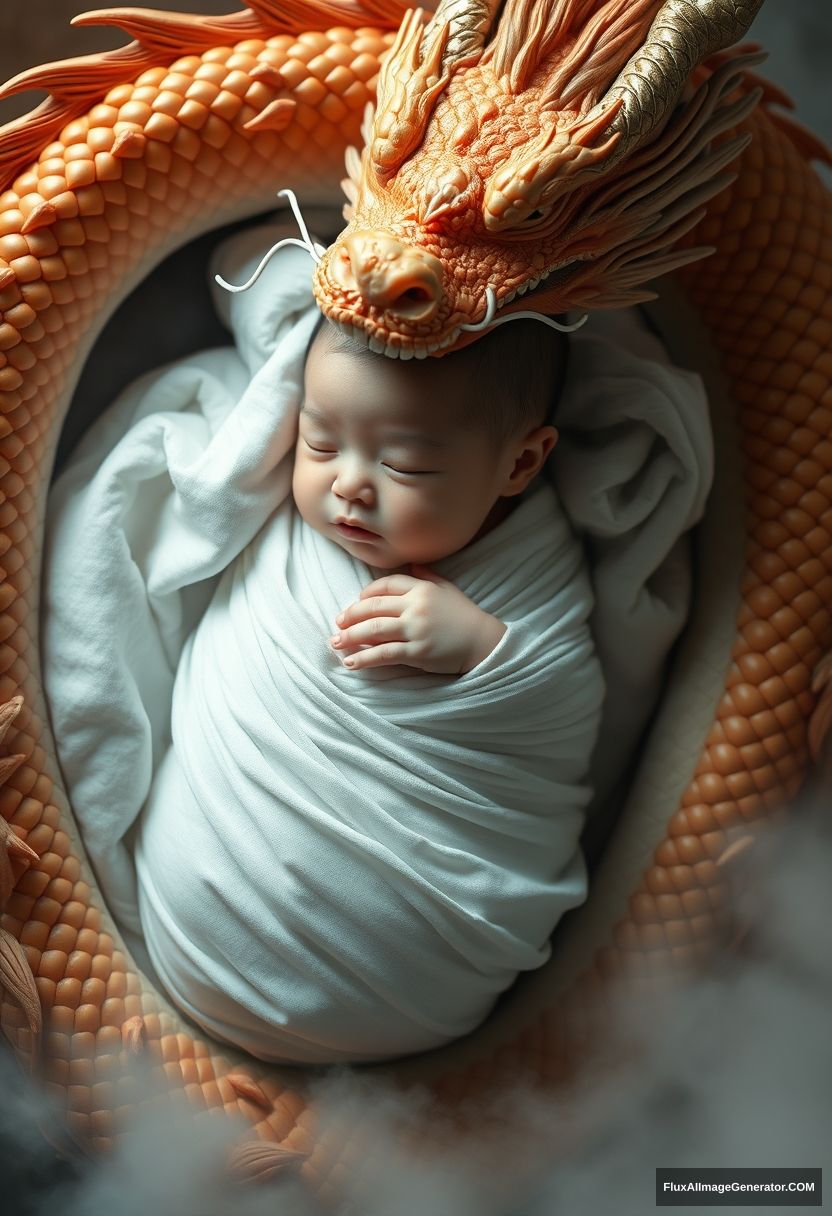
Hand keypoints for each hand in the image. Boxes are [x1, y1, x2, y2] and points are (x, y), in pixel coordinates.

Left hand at [330, 565, 506, 673]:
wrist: (483, 641)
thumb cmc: (465, 616)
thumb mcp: (448, 589)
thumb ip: (427, 576)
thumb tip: (412, 564)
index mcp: (421, 588)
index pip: (384, 586)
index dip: (365, 595)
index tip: (355, 604)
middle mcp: (416, 606)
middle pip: (373, 607)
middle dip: (351, 615)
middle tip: (338, 624)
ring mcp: (416, 629)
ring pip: (373, 630)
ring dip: (350, 637)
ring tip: (336, 643)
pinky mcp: (417, 651)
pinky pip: (384, 654)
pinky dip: (364, 659)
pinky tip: (351, 663)